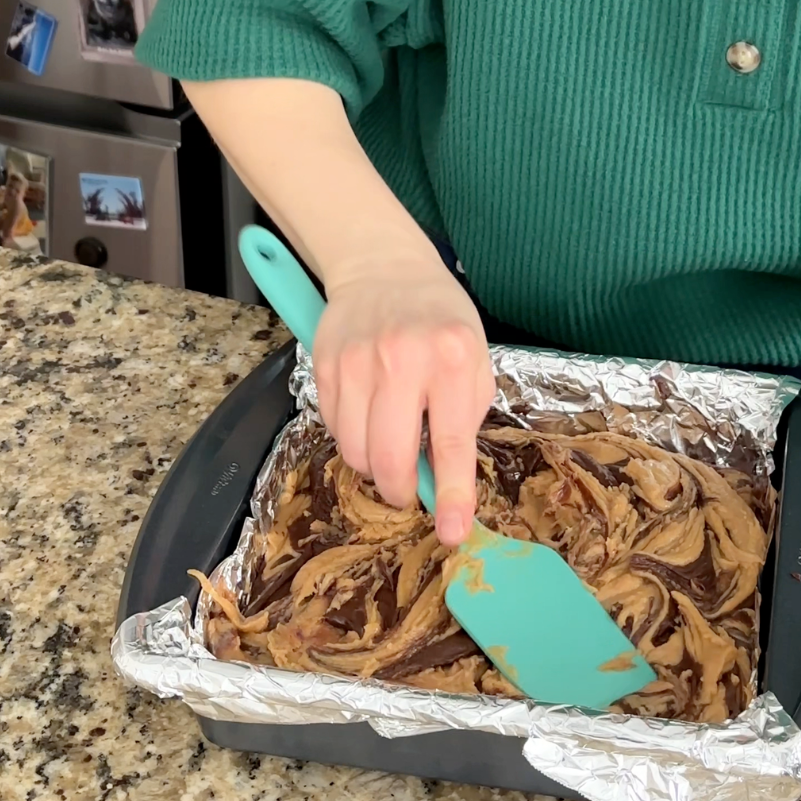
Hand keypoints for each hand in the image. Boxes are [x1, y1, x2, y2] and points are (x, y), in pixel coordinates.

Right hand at [311, 253, 494, 545]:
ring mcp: (358, 361)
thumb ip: (464, 418)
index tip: (453, 532)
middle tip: (409, 490)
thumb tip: (445, 480)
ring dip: (373, 465)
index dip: (453, 496)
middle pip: (389, 458)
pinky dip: (352, 437)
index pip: (451, 443)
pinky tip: (368, 415)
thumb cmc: (440, 319)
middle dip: (400, 491)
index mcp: (452, 358)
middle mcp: (403, 359)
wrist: (385, 267)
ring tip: (389, 442)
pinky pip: (334, 428)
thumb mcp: (475, 358)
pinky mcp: (325, 363)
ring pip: (355, 451)